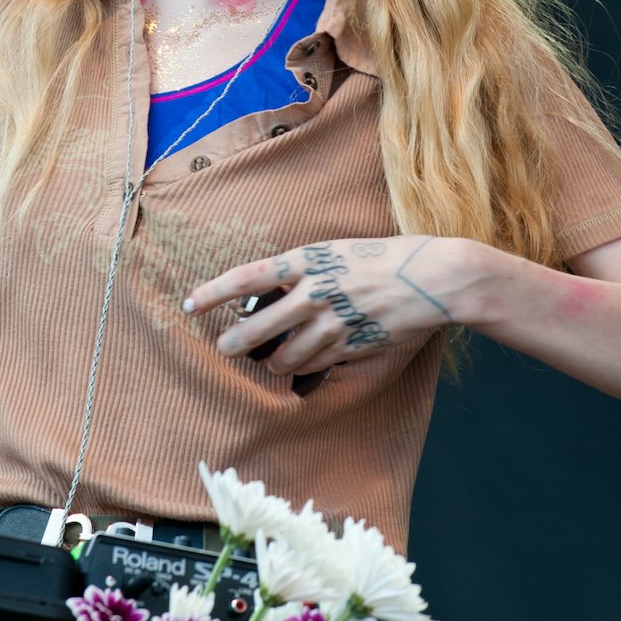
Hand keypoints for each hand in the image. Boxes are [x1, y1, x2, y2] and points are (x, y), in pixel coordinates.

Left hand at [184, 235, 494, 375]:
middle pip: (258, 327)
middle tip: (223, 348)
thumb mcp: (336, 252)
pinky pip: (314, 364)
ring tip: (268, 362)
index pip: (247, 277)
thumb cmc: (383, 259)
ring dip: (272, 363)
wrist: (431, 278)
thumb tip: (267, 292)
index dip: (214, 292)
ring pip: (285, 355)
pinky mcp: (350, 345)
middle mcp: (315, 291)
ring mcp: (332, 322)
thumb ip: (302, 271)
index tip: (189, 303)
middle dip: (234, 343)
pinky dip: (303, 368)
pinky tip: (302, 366)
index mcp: (308, 260)